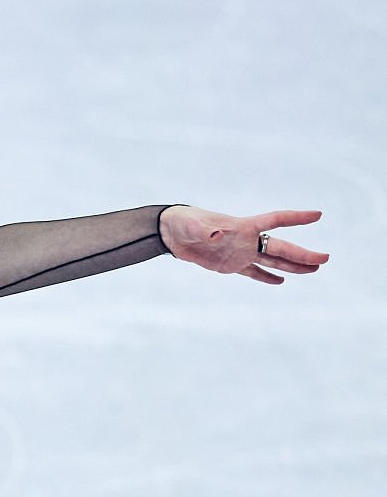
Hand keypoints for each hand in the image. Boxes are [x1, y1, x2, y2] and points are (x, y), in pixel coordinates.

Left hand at [158, 205, 329, 283]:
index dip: (296, 218)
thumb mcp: (193, 225)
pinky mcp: (230, 265)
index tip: (318, 215)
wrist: (171, 233)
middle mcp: (247, 239)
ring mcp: (240, 252)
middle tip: (325, 259)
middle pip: (280, 247)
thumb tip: (216, 234)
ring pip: (272, 260)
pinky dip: (265, 277)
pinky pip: (253, 272)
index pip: (276, 221)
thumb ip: (205, 229)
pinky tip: (281, 281)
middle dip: (302, 254)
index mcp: (243, 226)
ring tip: (313, 270)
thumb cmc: (183, 222)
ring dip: (292, 266)